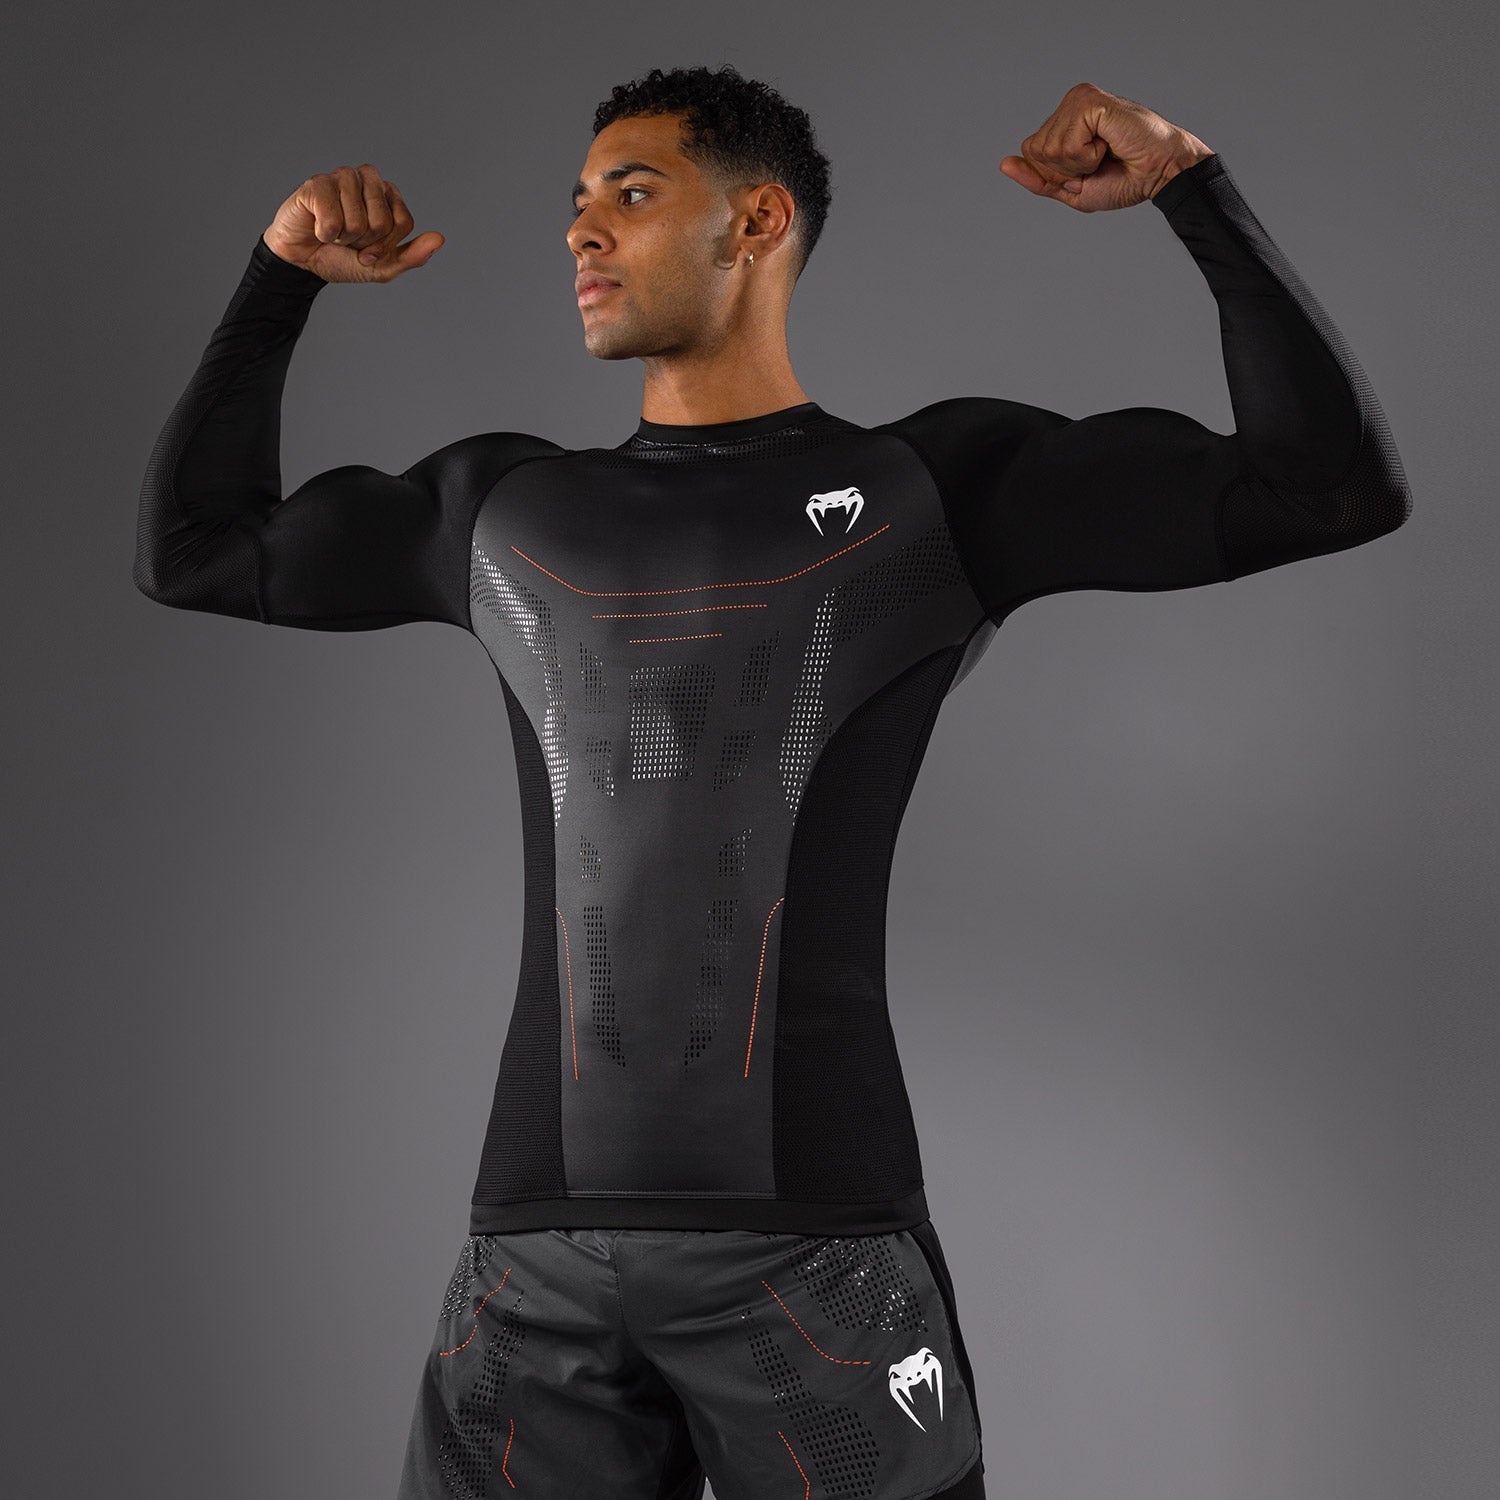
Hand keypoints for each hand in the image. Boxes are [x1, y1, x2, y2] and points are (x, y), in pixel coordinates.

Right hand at [261, 164, 444, 282]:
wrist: (304, 263)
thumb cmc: (343, 259)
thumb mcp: (383, 266)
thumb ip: (413, 255)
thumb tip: (439, 239)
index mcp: (388, 194)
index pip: (403, 222)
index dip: (386, 245)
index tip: (369, 249)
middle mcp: (367, 180)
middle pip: (383, 221)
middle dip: (365, 241)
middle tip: (349, 240)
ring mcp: (341, 178)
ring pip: (358, 219)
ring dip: (344, 237)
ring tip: (333, 232)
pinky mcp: (317, 183)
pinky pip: (333, 218)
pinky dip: (325, 234)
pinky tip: (318, 228)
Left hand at [999, 84, 1213, 212]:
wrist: (1159, 174)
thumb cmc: (1123, 179)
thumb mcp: (1071, 188)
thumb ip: (1037, 179)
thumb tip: (1004, 164)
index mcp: (1063, 121)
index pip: (1030, 154)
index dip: (1054, 174)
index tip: (1088, 169)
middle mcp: (1068, 105)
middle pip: (1035, 151)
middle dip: (1064, 170)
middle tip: (1099, 161)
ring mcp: (1078, 99)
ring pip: (1049, 149)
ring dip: (1079, 163)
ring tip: (1106, 152)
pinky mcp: (1089, 101)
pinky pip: (1067, 144)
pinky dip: (1087, 156)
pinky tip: (1109, 143)